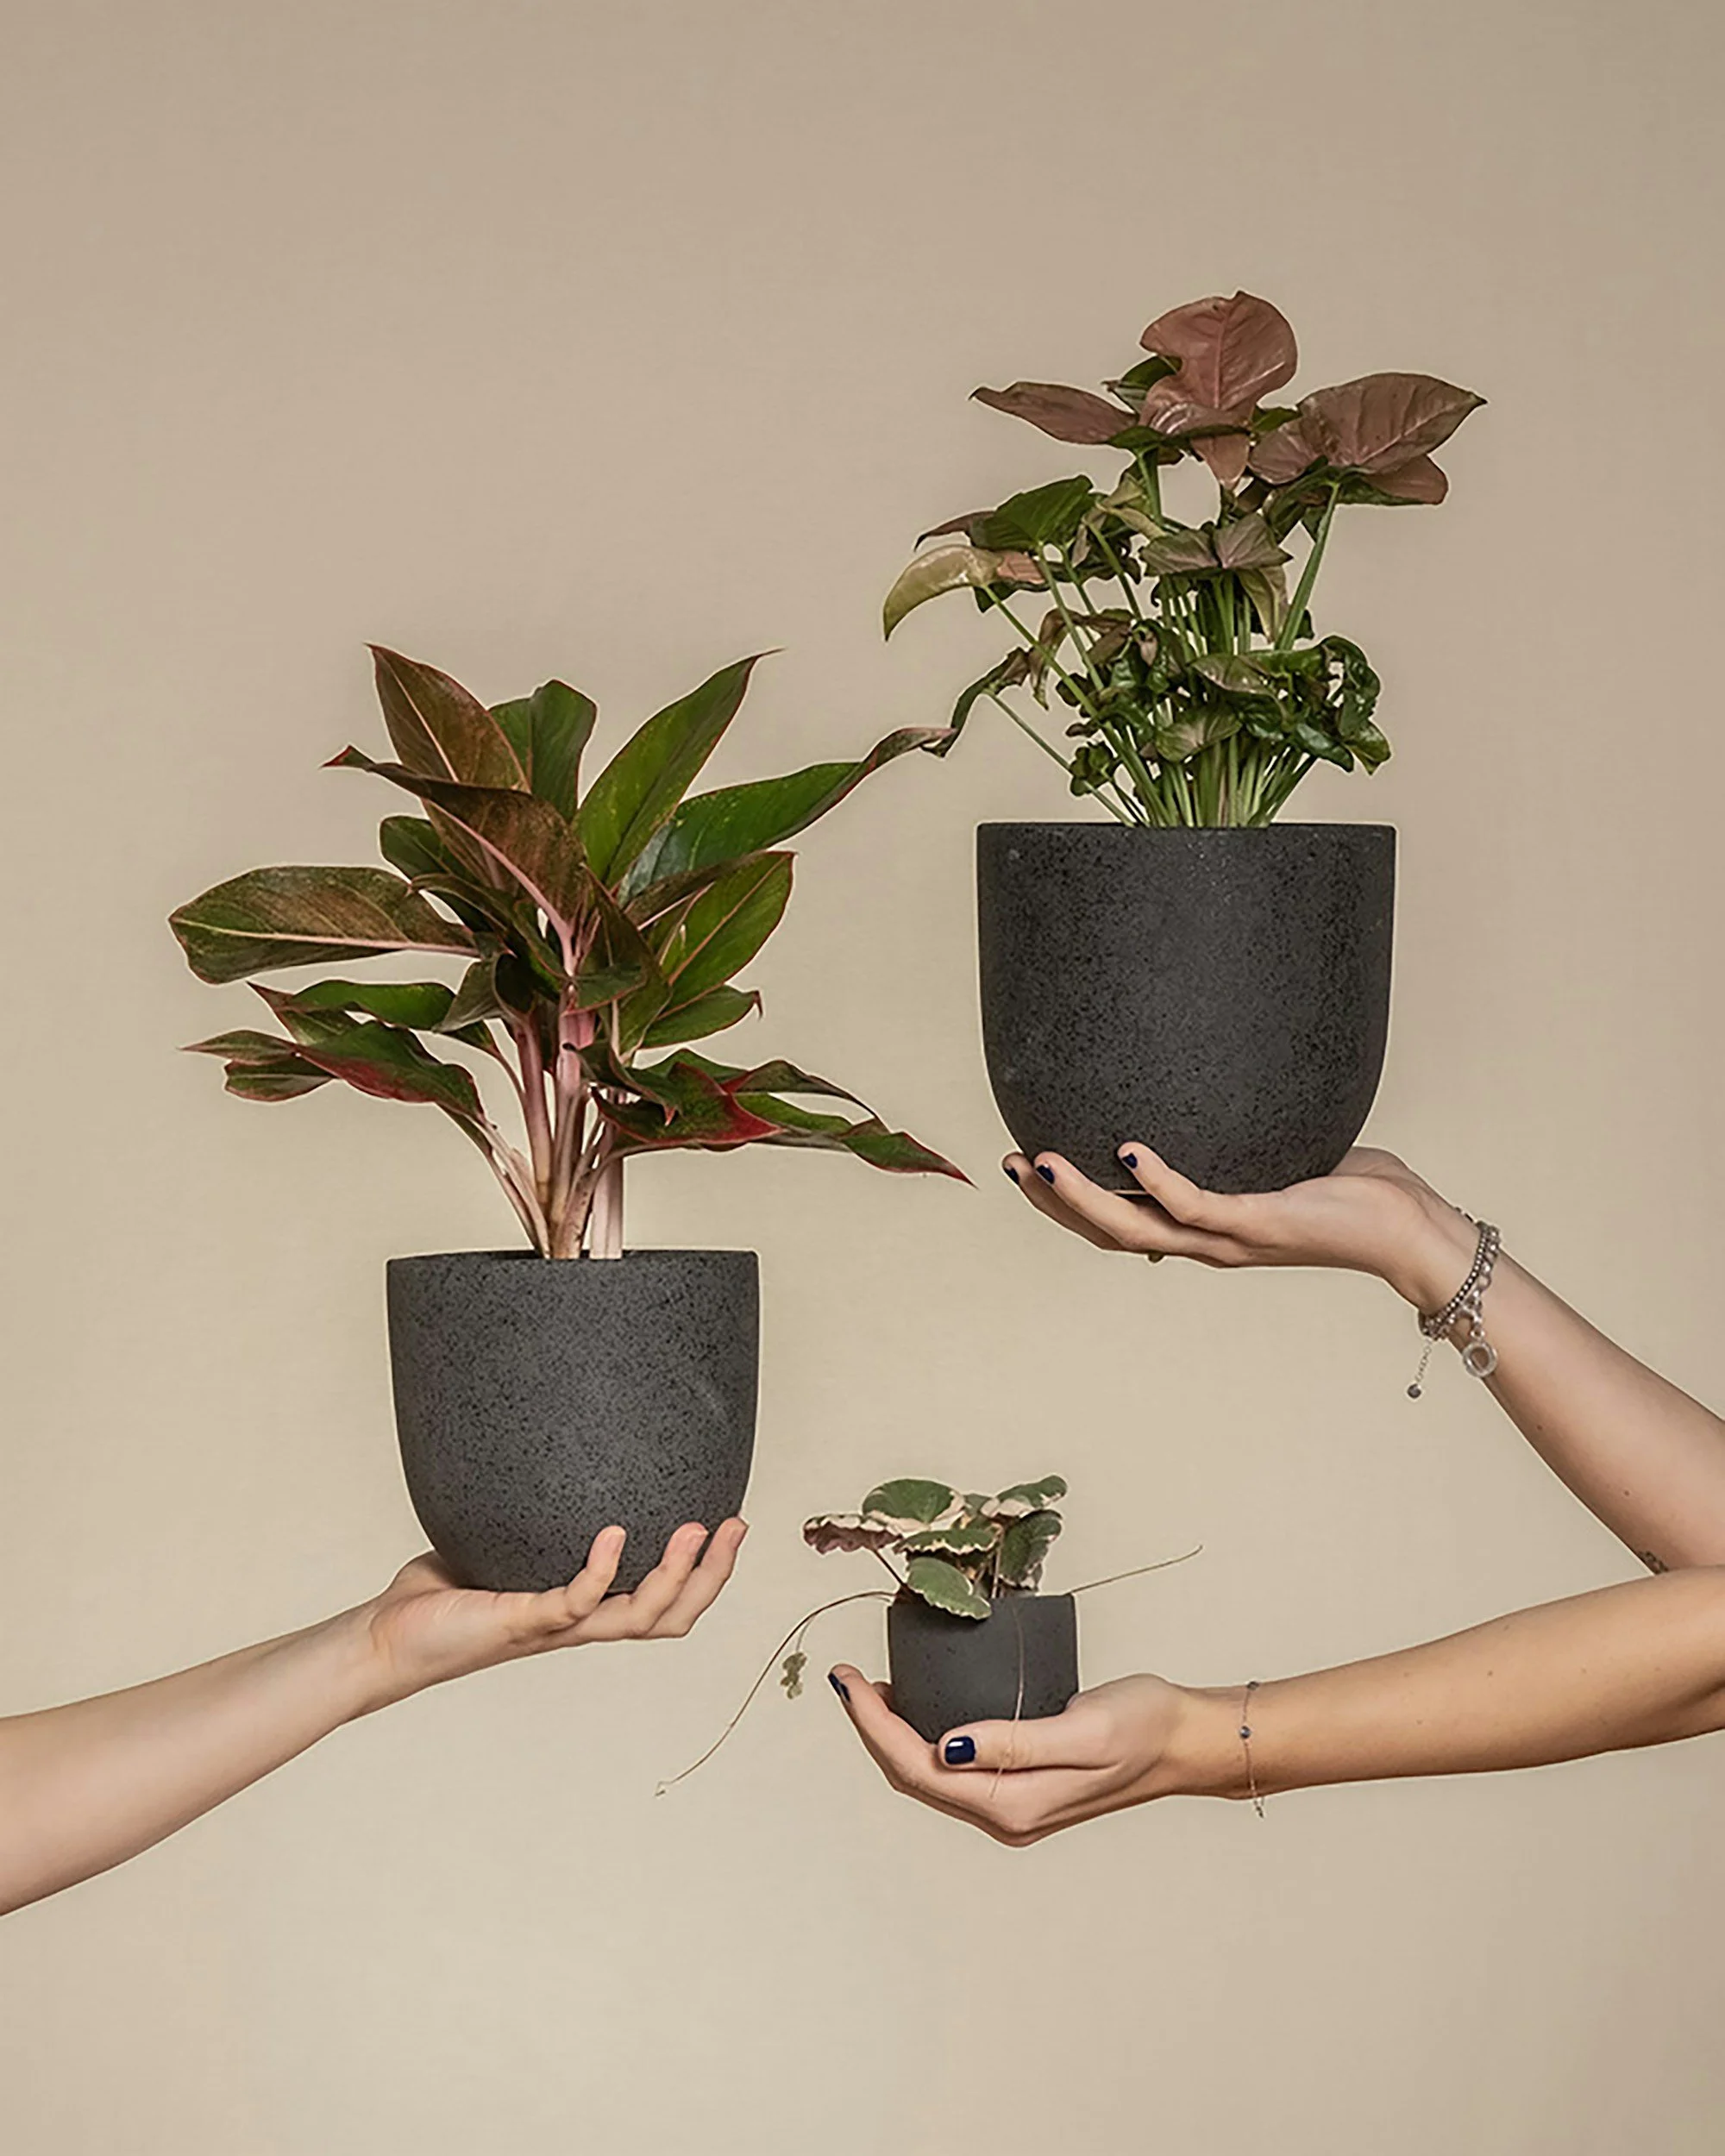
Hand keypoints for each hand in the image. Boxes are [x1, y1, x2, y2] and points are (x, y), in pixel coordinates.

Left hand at [356, 1519, 747, 1711]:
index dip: (705, 1573)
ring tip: (696, 1529)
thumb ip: (533, 1512)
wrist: (386, 1637)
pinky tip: (616, 1533)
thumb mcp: (504, 1543)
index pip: (662, 1604)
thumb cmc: (441, 1594)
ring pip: (638, 1617)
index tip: (730, 1524)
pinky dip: (602, 1570)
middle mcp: (577, 1625)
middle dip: (712, 1575)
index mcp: (581, 1612)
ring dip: (677, 1576)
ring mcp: (553, 1625)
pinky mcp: (521, 1621)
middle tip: (735, 1525)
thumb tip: (549, 1449)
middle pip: (669, 1616)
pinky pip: (575, 1601)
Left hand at [827, 1667, 1230, 1844]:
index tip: (850, 1679)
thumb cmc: (1144, 1726)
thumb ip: (1014, 1742)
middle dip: (873, 1729)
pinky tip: (924, 1707)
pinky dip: (926, 1737)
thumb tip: (946, 1748)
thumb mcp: (1082, 1728)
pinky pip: (955, 1769)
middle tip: (849, 1678)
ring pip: (930, 1775)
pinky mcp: (1022, 1787)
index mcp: (1012, 1804)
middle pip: (913, 1776)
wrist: (1186, 1741)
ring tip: (873, 1689)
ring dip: (895, 1735)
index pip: (917, 1766)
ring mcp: (1013, 1805)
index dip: (874, 1723)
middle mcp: (1006, 1814)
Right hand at [1006, 1142, 1476, 1310]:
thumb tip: (1226, 1076)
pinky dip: (1156, 1179)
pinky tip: (1128, 1148)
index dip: (1068, 1206)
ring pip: (1134, 1228)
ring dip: (1081, 1199)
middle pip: (1109, 1235)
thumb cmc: (1358, 1190)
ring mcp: (1231, 1239)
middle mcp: (1208, 1244)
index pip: (1121, 1228)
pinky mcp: (1260, 1225)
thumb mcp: (1286, 1154)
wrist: (1411, 1231)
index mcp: (1207, 1232)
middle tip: (1008, 1165)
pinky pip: (1195, 1206)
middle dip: (1053, 1204)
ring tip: (1039, 1162)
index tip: (1027, 1169)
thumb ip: (1249, 1133)